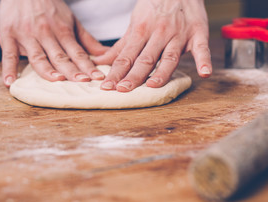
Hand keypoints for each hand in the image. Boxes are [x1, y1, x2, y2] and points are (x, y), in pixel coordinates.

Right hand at [0, 0, 108, 86]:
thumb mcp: (71, 20)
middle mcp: (45, 34)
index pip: (77, 52)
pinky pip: (8, 55)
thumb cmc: (49, 7)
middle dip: (72, 69)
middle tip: (82, 81)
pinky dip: (8, 68)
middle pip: (60, 56)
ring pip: (38, 57)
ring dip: (47, 70)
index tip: (96, 78)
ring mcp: (26, 36)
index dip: (87, 66)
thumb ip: (86, 40)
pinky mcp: (8, 37)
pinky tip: (10, 82)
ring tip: (56, 80)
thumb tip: (104, 55)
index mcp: (62, 31)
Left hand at [93, 0, 211, 91]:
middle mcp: (159, 34)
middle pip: (145, 59)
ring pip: (169, 57)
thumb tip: (100, 61)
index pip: (126, 56)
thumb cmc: (154, 8)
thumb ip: (121, 47)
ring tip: (153, 85)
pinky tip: (204, 73)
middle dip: (133, 76)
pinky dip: (204, 60)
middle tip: (122, 90)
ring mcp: (179, 34)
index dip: (116, 72)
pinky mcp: (197, 33)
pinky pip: (201, 48)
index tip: (107, 86)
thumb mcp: (134, 24)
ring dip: (162, 72)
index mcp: (141, 31)